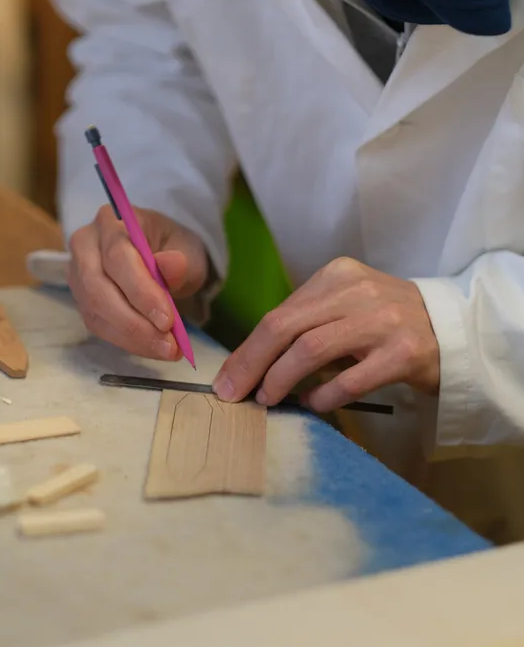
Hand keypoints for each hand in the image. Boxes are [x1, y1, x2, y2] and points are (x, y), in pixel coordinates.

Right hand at [68, 205, 208, 359]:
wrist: (161, 255)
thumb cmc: (173, 248)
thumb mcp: (187, 249)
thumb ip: (181, 260)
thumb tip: (172, 265)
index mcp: (112, 221)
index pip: (118, 257)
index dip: (141, 291)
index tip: (167, 320)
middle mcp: (86, 244)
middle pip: (98, 287)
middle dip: (134, 322)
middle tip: (168, 344)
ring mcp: (78, 273)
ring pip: (95, 311)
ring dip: (131, 336)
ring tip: (166, 349)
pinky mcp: (81, 299)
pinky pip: (98, 325)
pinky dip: (126, 341)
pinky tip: (152, 347)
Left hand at [212, 257, 439, 411]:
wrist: (452, 328)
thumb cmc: (385, 321)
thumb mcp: (346, 307)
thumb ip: (306, 323)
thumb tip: (252, 362)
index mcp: (336, 275)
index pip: (279, 312)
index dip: (248, 349)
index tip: (227, 378)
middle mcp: (357, 291)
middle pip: (286, 327)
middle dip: (252, 363)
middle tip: (233, 395)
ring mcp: (382, 320)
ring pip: (312, 350)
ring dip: (281, 379)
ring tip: (268, 399)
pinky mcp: (404, 352)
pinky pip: (350, 379)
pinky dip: (324, 395)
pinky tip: (313, 404)